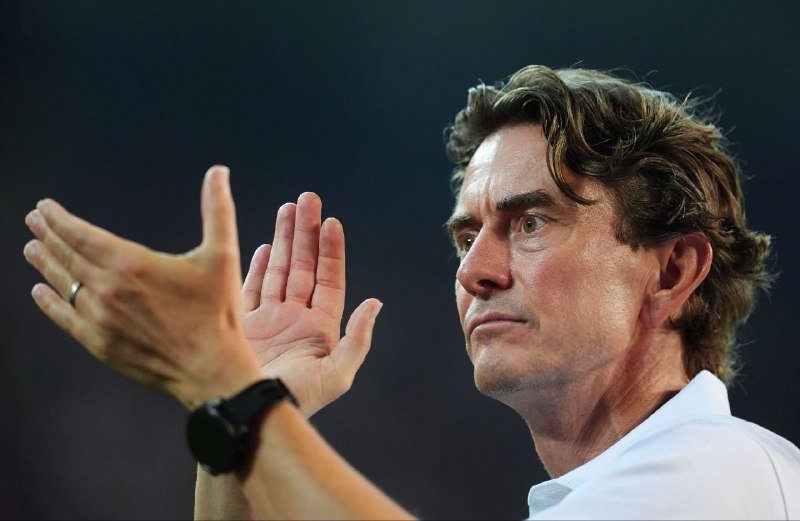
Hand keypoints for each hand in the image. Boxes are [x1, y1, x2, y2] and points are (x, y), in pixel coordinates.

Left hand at [23, 166, 263, 408]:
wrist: (210, 368)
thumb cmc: (218, 312)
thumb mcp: (223, 255)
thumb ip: (217, 209)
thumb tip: (218, 172)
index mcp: (132, 263)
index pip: (82, 235)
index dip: (60, 219)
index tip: (44, 208)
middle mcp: (108, 288)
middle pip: (67, 256)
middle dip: (48, 235)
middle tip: (32, 221)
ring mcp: (99, 318)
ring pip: (63, 284)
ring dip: (45, 263)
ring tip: (31, 248)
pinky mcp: (99, 343)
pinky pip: (64, 317)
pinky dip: (49, 302)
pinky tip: (40, 291)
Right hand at [239, 192, 382, 417]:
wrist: (249, 418)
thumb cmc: (295, 402)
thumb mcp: (336, 375)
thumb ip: (357, 339)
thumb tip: (375, 303)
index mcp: (319, 328)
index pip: (329, 280)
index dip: (331, 251)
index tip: (332, 222)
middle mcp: (295, 319)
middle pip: (303, 267)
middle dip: (305, 233)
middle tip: (307, 199)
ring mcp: (268, 320)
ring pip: (278, 270)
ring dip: (282, 240)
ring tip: (287, 208)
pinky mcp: (241, 324)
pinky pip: (251, 288)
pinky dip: (256, 266)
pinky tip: (262, 245)